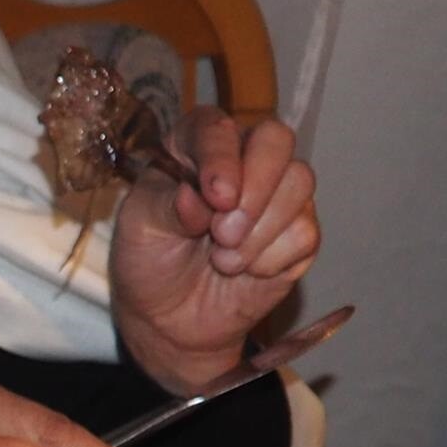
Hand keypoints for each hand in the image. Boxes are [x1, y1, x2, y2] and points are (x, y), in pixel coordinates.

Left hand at [107, 106, 320, 392]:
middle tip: (222, 233)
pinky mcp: (299, 231)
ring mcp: (276, 192)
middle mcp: (242, 157)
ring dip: (260, 231)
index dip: (222, 158)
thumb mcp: (140, 228)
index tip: (216, 197)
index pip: (218, 128)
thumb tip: (198, 197)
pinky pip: (306, 230)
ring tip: (222, 260)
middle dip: (255, 189)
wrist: (171, 319)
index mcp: (196, 144)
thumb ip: (168, 206)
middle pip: (276, 139)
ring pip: (299, 181)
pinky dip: (273, 258)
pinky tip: (247, 271)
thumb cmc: (151, 259)